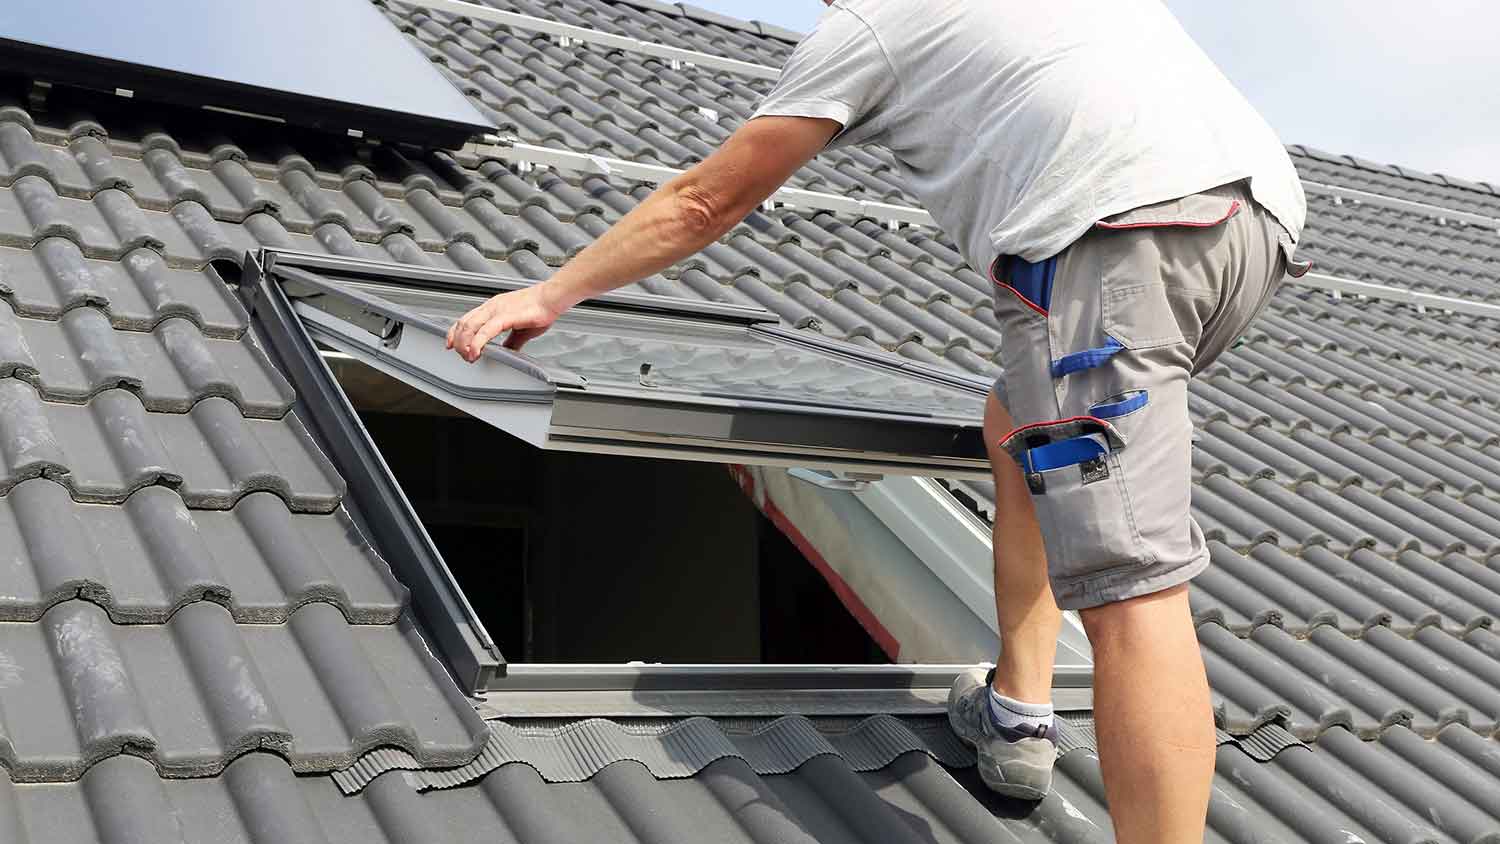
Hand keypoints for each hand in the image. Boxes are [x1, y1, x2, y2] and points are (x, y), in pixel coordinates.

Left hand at [446, 285, 562, 360]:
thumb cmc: (540, 308)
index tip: (451, 344)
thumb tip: (508, 352)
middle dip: (458, 342)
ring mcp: (497, 310)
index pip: (466, 319)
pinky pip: (486, 330)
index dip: (455, 333)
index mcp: (493, 307)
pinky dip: (477, 342)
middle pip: (463, 323)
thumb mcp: (522, 328)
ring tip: (468, 356)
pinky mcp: (506, 316)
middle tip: (463, 356)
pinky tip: (476, 352)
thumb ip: (512, 341)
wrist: (552, 297)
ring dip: (465, 344)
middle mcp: (491, 307)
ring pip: (470, 326)